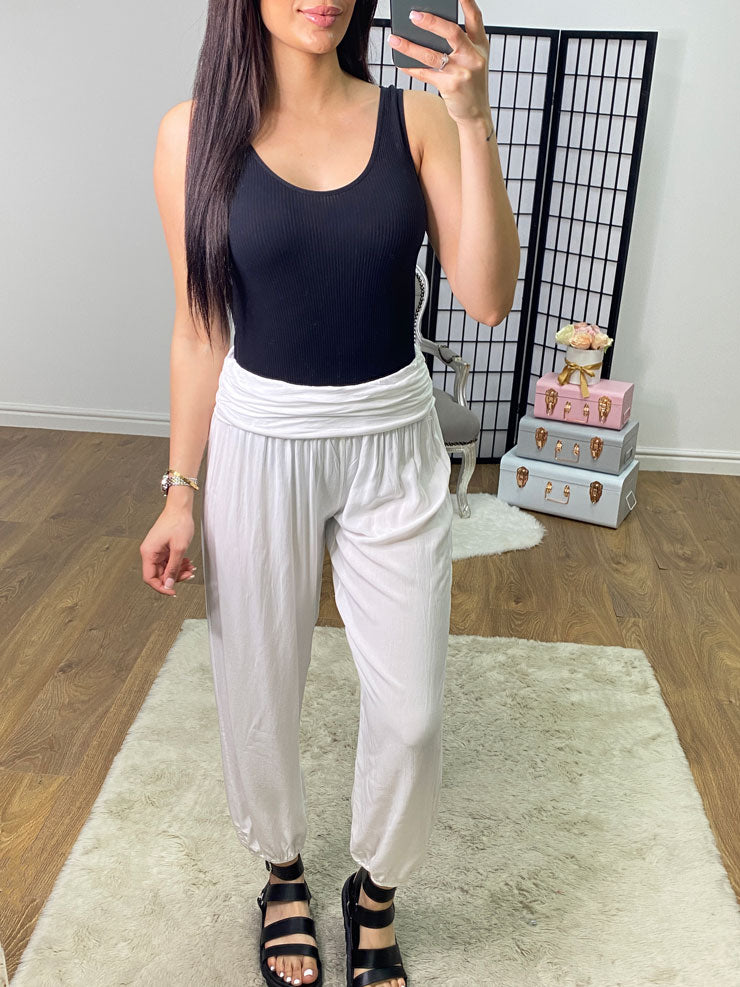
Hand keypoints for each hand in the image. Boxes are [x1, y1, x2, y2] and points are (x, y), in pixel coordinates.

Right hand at [140, 507, 196, 596]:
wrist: (180, 508)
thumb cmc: (178, 522)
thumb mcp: (179, 548)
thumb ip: (174, 568)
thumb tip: (169, 584)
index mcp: (148, 553)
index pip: (150, 578)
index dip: (161, 587)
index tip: (173, 592)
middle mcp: (149, 552)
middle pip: (159, 574)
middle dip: (174, 577)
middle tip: (188, 575)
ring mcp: (156, 550)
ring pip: (165, 569)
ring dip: (178, 570)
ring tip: (190, 568)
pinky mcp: (162, 548)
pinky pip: (168, 561)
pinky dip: (178, 563)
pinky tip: (188, 562)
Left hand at [387, 0, 491, 124]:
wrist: (476, 115)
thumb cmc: (471, 85)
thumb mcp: (473, 60)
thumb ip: (460, 43)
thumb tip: (428, 28)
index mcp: (481, 45)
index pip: (475, 16)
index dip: (466, 0)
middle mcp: (474, 56)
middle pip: (452, 32)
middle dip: (431, 22)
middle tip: (413, 15)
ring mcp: (463, 72)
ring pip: (432, 55)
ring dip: (410, 46)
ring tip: (394, 39)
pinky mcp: (451, 86)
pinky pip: (425, 73)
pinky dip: (411, 68)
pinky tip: (400, 63)